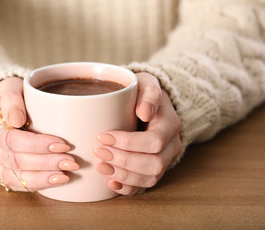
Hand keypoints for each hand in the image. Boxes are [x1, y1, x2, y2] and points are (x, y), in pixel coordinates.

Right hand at [0, 77, 78, 191]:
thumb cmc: (8, 95)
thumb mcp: (9, 86)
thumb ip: (11, 98)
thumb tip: (15, 119)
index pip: (9, 139)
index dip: (36, 145)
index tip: (62, 144)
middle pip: (14, 161)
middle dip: (45, 163)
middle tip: (71, 162)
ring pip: (14, 177)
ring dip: (42, 178)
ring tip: (66, 175)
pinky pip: (14, 184)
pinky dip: (36, 184)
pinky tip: (55, 181)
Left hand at [95, 72, 181, 194]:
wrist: (146, 103)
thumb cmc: (142, 92)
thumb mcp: (146, 84)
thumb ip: (149, 94)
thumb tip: (144, 112)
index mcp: (170, 124)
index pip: (154, 141)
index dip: (128, 143)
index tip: (103, 136)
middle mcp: (171, 145)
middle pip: (154, 164)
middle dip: (124, 161)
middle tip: (99, 152)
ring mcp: (164, 160)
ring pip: (150, 178)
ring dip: (124, 177)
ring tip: (101, 167)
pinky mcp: (153, 169)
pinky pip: (145, 186)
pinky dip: (128, 188)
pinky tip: (110, 183)